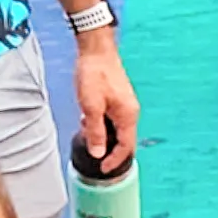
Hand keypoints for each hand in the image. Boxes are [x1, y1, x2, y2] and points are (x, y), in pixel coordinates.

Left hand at [73, 33, 137, 173]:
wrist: (96, 49)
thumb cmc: (95, 74)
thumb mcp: (91, 106)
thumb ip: (95, 131)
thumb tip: (98, 153)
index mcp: (128, 116)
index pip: (126, 147)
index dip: (115, 161)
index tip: (103, 169)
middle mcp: (131, 112)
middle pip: (124, 140)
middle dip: (110, 150)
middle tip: (94, 155)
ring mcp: (126, 105)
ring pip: (117, 129)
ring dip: (104, 136)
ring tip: (87, 132)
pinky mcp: (119, 98)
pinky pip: (114, 119)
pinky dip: (103, 125)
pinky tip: (88, 119)